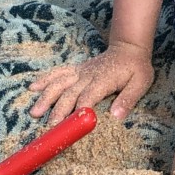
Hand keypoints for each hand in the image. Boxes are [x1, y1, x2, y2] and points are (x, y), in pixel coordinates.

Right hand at [28, 40, 153, 125]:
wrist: (128, 48)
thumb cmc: (136, 68)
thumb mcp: (141, 83)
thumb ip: (128, 99)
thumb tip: (117, 116)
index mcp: (104, 80)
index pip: (89, 96)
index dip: (79, 109)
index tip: (71, 124)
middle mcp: (88, 75)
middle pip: (70, 93)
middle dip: (59, 109)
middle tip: (50, 126)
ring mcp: (80, 72)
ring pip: (59, 83)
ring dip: (46, 96)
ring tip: (35, 111)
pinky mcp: (76, 70)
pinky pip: (58, 73)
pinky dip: (45, 79)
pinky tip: (33, 88)